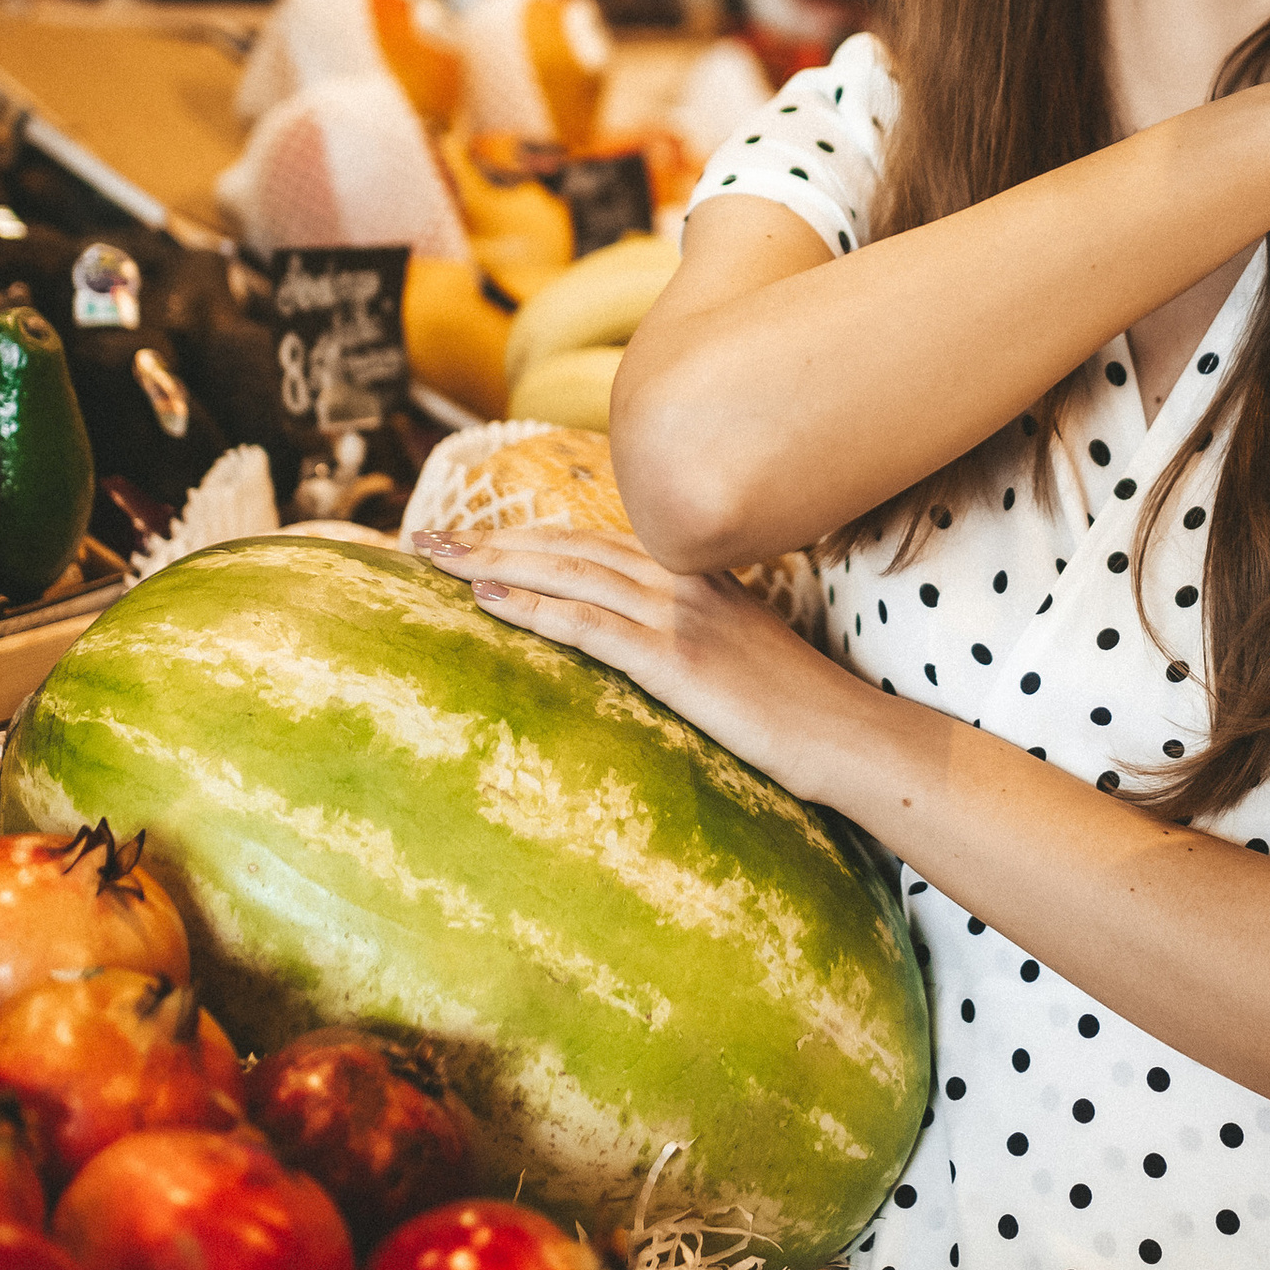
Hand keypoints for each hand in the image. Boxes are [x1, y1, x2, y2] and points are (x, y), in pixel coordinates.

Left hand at [412, 526, 857, 797]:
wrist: (843, 734)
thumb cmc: (793, 707)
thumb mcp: (736, 652)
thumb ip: (686, 632)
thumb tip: (636, 647)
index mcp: (696, 573)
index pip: (593, 541)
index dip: (527, 536)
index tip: (472, 538)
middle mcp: (683, 579)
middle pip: (568, 546)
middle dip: (491, 539)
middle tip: (426, 540)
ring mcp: (680, 614)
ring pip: (569, 573)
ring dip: (495, 562)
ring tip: (437, 560)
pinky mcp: (676, 658)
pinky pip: (590, 624)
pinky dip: (533, 607)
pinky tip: (488, 600)